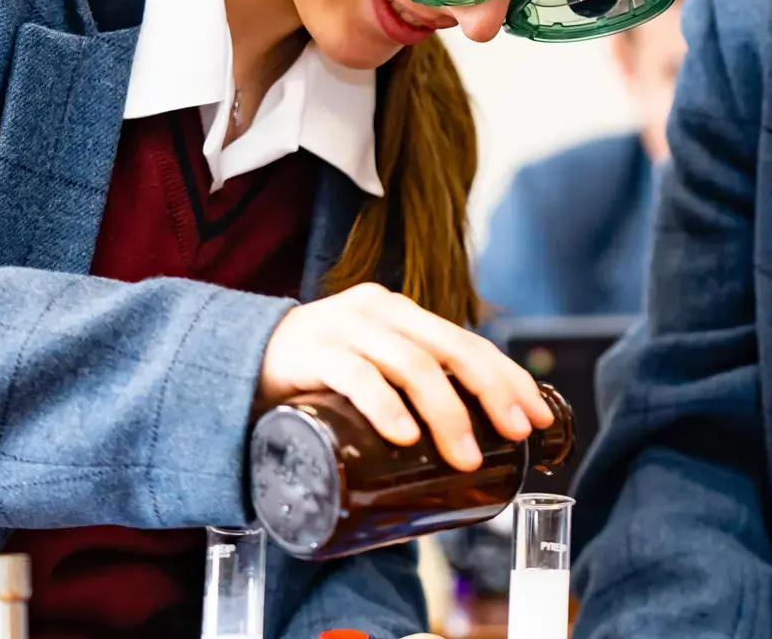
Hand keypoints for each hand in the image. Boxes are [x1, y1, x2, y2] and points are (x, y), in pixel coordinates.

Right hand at [258, 282, 554, 470]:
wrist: (231, 361)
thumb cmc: (313, 378)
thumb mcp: (369, 376)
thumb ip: (406, 396)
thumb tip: (462, 457)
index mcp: (401, 317)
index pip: (469, 342)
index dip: (509, 377)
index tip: (540, 417)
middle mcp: (378, 313)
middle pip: (451, 348)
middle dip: (492, 391)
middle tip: (516, 433)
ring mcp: (343, 328)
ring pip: (410, 363)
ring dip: (445, 411)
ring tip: (462, 455)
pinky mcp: (308, 352)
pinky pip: (355, 376)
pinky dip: (384, 407)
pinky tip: (403, 435)